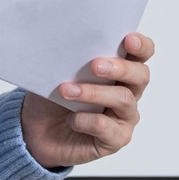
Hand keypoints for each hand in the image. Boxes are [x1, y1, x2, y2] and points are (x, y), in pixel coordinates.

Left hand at [19, 32, 152, 168]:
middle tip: (95, 66)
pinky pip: (106, 126)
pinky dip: (85, 120)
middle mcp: (128, 91)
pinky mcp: (116, 139)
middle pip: (141, 75)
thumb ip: (72, 58)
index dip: (141, 45)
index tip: (128, 40)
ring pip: (123, 99)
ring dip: (94, 93)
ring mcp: (124, 117)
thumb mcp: (58, 72)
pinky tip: (71, 119)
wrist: (37, 132)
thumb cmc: (52, 98)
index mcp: (120, 69)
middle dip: (120, 68)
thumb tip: (71, 44)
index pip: (141, 53)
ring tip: (67, 91)